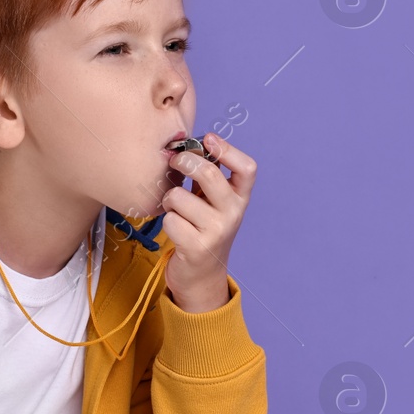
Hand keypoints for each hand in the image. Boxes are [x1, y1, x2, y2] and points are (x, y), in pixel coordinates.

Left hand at [159, 132, 255, 311]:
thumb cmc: (203, 228)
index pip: (247, 168)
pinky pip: (170, 220)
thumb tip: (186, 144)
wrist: (202, 275)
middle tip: (175, 161)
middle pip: (209, 175)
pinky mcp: (197, 248)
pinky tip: (175, 228)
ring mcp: (216, 232)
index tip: (207, 138)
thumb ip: (207, 175)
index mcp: (240, 198)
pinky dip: (166, 221)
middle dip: (185, 162)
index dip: (228, 149)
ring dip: (169, 199)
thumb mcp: (213, 201)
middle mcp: (233, 214)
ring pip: (179, 197)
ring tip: (174, 208)